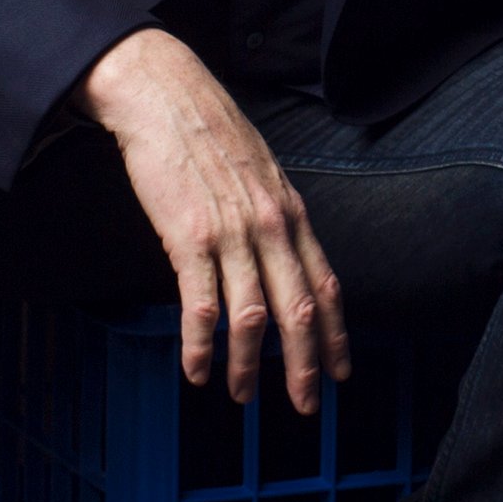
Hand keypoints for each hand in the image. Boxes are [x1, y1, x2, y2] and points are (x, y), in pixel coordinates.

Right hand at [73, 29, 349, 410]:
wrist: (163, 95)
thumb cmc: (207, 131)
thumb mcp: (259, 172)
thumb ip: (273, 215)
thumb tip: (280, 254)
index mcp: (290, 212)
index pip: (326, 285)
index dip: (335, 334)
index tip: (339, 370)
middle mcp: (270, 227)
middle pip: (298, 311)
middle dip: (303, 367)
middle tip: (304, 405)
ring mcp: (231, 234)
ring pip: (251, 318)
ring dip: (247, 366)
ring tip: (240, 396)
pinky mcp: (189, 238)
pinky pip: (201, 306)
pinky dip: (200, 345)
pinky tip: (196, 369)